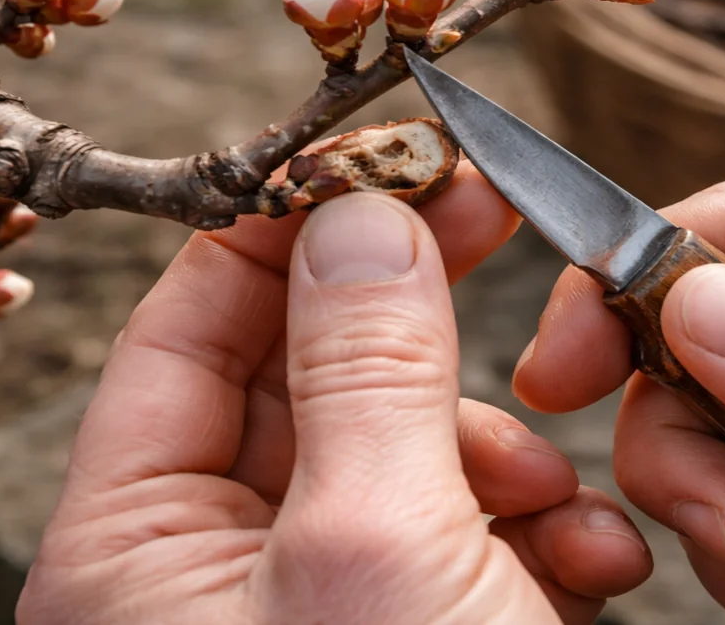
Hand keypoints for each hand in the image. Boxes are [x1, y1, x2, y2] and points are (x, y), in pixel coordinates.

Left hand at [19, 167, 652, 624]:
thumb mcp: (378, 549)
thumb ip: (365, 365)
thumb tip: (359, 208)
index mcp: (131, 553)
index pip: (185, 329)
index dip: (280, 224)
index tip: (382, 147)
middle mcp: (205, 580)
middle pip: (307, 384)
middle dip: (417, 332)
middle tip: (500, 225)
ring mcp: (313, 617)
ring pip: (401, 458)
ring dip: (498, 451)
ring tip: (562, 498)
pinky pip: (458, 543)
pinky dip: (531, 531)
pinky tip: (593, 560)